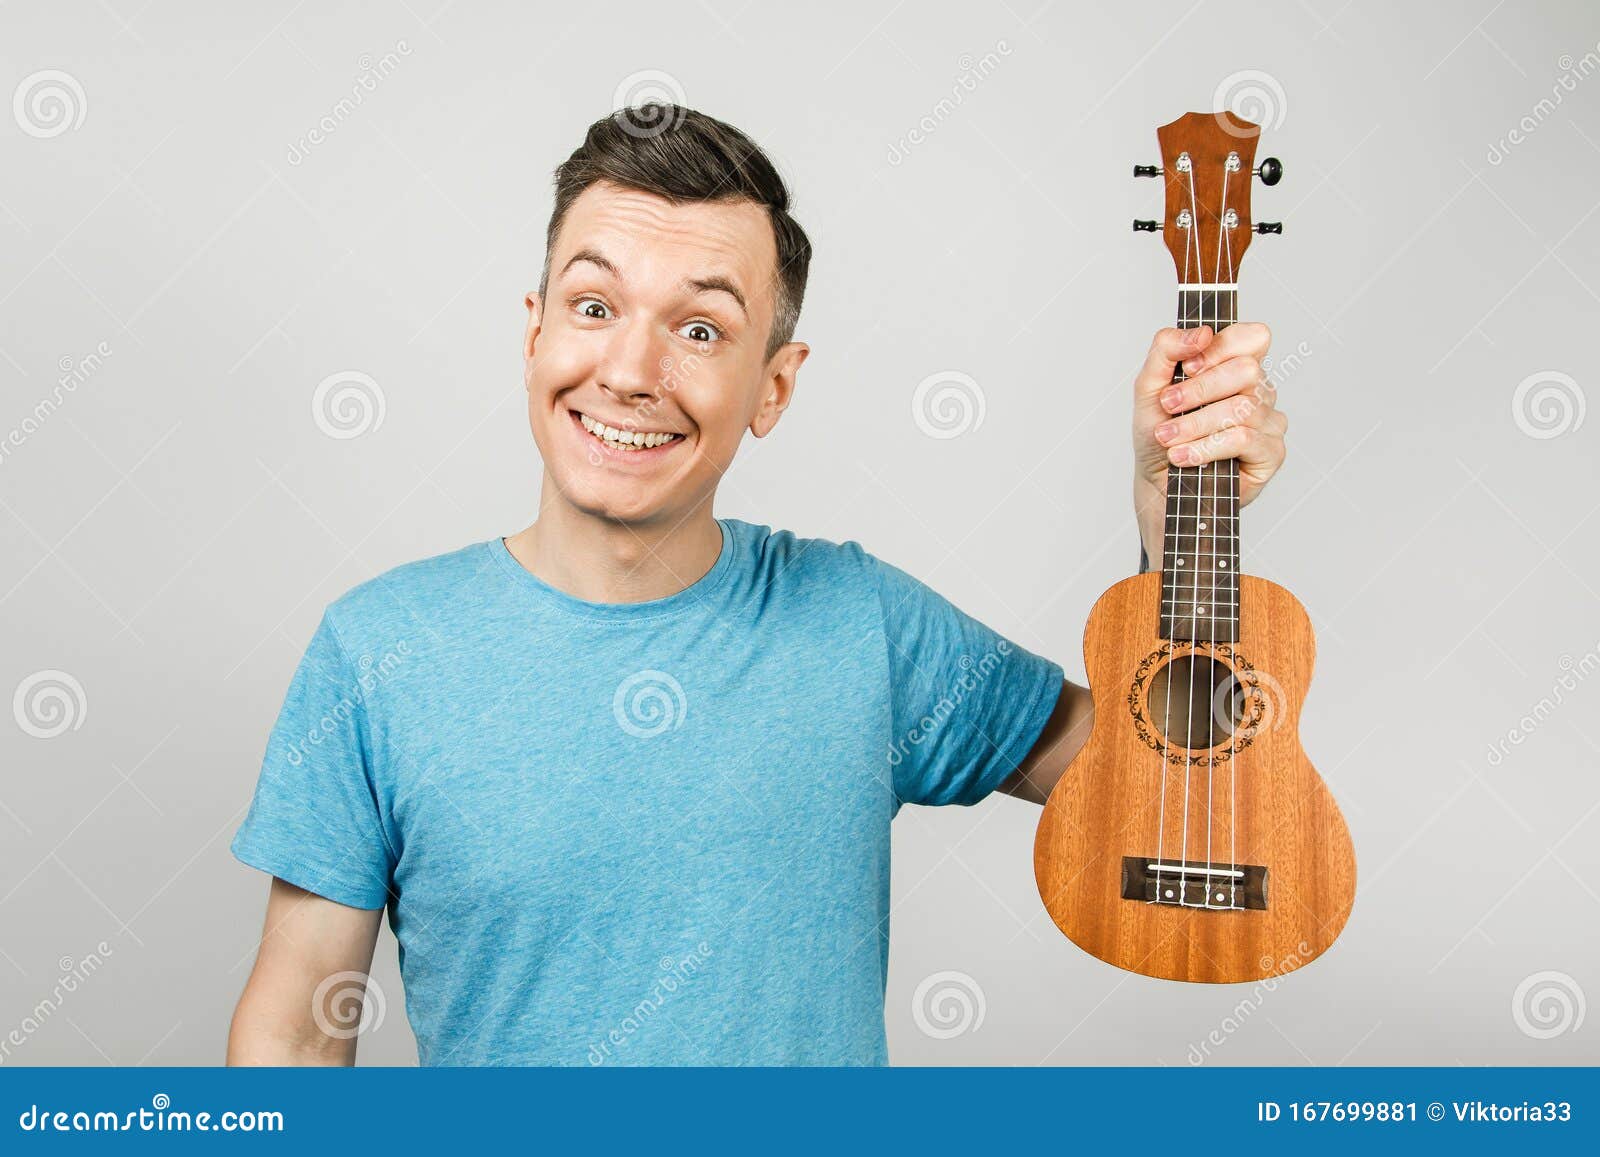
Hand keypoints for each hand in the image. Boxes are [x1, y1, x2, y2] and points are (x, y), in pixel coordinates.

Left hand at [1132, 323, 1286, 560]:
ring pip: (1243, 407)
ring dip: (1196, 423)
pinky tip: (1183, 456)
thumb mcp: (1149, 386)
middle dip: (1199, 389)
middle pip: (1247, 371)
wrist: (1156, 483)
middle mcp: (1259, 391)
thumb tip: (1201, 334)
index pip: (1253, 337)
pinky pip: (1245, 439)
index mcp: (1236, 367)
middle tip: (1168, 405)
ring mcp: (1269, 421)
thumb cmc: (1159, 434)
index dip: (1222, 347)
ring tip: (1168, 438)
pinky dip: (1207, 446)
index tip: (1188, 365)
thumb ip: (1166, 349)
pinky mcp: (1270, 453)